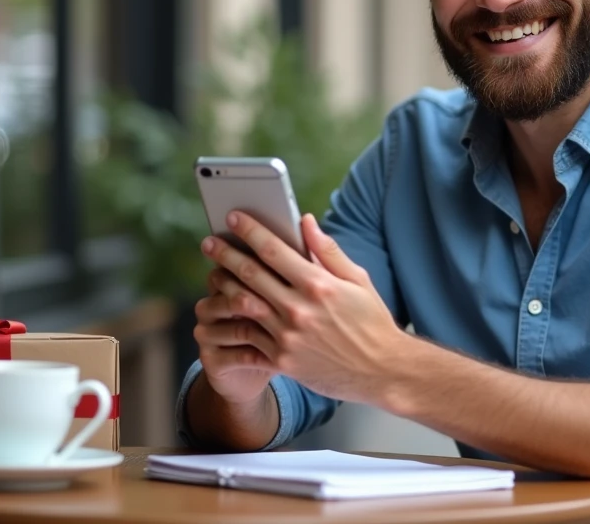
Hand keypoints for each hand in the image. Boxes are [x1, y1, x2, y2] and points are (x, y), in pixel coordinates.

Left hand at [200, 212, 407, 403]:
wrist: (380, 371)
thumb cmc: (372, 322)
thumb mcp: (358, 281)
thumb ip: (328, 251)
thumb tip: (306, 222)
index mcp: (318, 285)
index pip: (274, 250)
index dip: (250, 231)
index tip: (234, 218)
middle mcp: (299, 309)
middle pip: (250, 274)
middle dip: (225, 255)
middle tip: (209, 242)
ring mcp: (287, 337)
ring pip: (242, 304)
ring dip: (223, 286)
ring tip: (213, 273)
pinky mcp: (281, 360)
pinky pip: (248, 337)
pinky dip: (233, 320)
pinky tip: (225, 310)